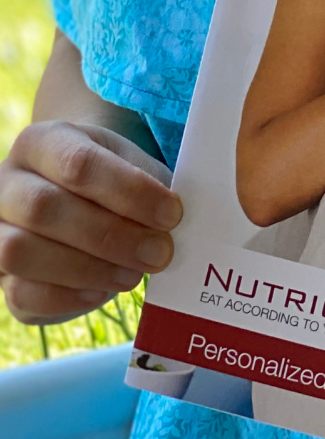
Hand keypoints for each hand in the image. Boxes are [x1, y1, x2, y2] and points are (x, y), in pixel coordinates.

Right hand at [0, 122, 182, 323]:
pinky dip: (67, 296)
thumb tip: (192, 221)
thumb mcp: (134, 164)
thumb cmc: (115, 176)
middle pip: (45, 209)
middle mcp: (6, 182)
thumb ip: (155, 185)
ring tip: (135, 273)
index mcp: (43, 142)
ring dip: (88, 268)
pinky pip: (18, 294)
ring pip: (19, 252)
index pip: (79, 163)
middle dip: (113, 236)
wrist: (78, 191)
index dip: (130, 192)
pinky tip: (104, 290)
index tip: (173, 214)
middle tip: (160, 253)